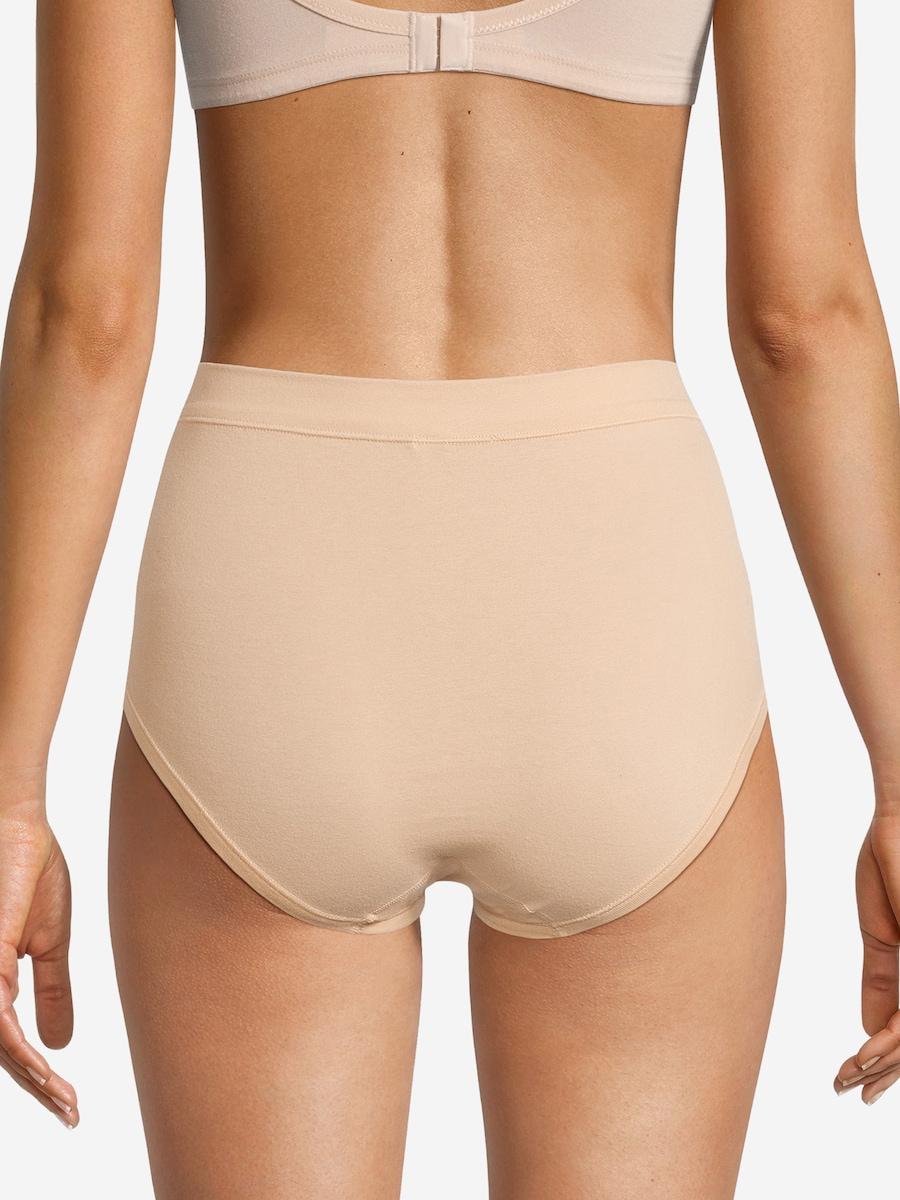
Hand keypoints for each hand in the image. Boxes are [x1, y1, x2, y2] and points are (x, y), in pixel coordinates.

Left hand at [0, 769, 77, 1126]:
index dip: (40, 1076)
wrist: (20, 830)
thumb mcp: (51, 943)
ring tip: (64, 1098)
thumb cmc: (29, 871)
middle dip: (39, 1088)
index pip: (13, 1044)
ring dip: (34, 1078)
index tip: (70, 1102)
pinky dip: (20, 1049)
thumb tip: (59, 1042)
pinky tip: (45, 1068)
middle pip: (4, 1055)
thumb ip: (52, 991)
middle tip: (71, 1111)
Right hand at [834, 805, 899, 1104]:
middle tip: (843, 1085)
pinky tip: (867, 1050)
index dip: (884, 1057)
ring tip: (850, 1073)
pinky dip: (893, 1038)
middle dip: (882, 1070)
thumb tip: (871, 1027)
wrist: (899, 821)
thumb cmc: (892, 860)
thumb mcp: (879, 932)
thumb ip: (880, 979)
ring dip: (883, 1062)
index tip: (848, 1075)